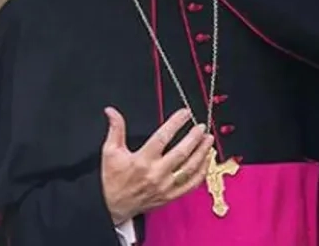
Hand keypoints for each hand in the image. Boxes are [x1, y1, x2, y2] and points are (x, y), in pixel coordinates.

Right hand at [100, 107, 213, 223]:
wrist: (113, 206)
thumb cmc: (112, 179)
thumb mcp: (110, 151)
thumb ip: (115, 129)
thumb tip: (111, 111)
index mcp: (142, 160)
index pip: (162, 137)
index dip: (175, 123)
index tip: (185, 113)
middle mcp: (156, 173)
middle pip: (181, 152)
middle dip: (194, 138)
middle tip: (201, 127)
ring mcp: (165, 186)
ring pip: (190, 168)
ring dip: (202, 153)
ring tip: (208, 140)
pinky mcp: (170, 196)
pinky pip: (191, 184)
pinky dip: (201, 172)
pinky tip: (206, 161)